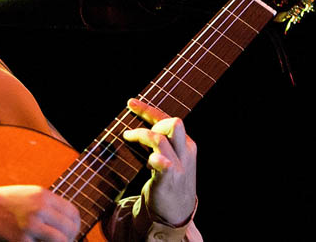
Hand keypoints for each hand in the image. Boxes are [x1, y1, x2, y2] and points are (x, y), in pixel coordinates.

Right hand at [0, 184, 80, 240]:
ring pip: (61, 240)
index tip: (71, 231)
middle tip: (65, 241)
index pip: (72, 212)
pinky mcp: (22, 240)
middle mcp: (39, 208)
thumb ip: (49, 205)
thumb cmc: (6, 202)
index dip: (75, 224)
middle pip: (69, 227)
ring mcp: (31, 225)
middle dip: (70, 237)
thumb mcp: (30, 195)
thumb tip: (68, 222)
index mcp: (43, 196)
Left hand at [123, 98, 196, 225]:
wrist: (176, 212)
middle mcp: (185, 152)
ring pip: (161, 139)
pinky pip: (164, 164)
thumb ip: (161, 141)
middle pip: (174, 123)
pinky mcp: (169, 180)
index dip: (148, 109)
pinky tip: (150, 160)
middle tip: (132, 127)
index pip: (169, 119)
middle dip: (151, 118)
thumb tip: (139, 125)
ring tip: (129, 138)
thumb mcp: (171, 157)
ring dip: (142, 135)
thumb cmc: (169, 181)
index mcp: (186, 144)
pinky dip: (156, 159)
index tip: (130, 103)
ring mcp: (178, 166)